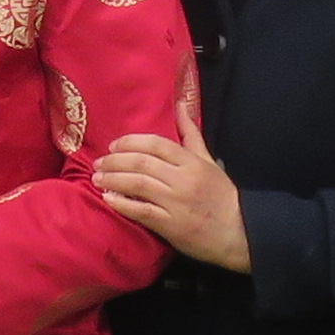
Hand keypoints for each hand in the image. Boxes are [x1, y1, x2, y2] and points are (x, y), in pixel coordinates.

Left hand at [93, 129, 247, 272]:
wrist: (237, 231)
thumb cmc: (220, 194)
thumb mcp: (208, 160)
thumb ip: (190, 133)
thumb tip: (181, 104)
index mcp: (191, 162)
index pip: (155, 144)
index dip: (130, 142)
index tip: (113, 146)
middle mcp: (182, 179)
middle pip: (141, 163)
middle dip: (115, 161)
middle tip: (98, 163)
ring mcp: (175, 202)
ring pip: (137, 184)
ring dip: (113, 179)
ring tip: (97, 179)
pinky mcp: (170, 225)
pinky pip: (141, 211)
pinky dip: (122, 203)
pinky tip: (108, 199)